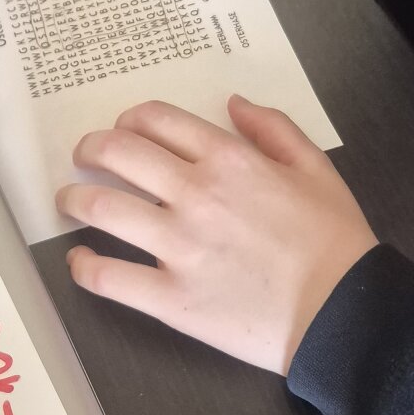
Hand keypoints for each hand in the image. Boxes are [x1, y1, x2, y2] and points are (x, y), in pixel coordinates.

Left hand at [60, 96, 377, 373]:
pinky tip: (79, 260)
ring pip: (100, 208)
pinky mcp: (171, 299)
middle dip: (91, 149)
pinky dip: (83, 266)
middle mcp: (195, 195)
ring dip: (75, 199)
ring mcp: (178, 248)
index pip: (156, 121)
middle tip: (84, 157)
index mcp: (229, 159)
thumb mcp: (315, 167)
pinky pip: (108, 277)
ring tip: (69, 201)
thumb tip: (233, 102)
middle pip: (117, 153)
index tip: (121, 130)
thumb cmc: (335, 240)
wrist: (344, 312)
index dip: (128, 119)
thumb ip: (273, 127)